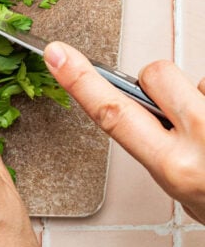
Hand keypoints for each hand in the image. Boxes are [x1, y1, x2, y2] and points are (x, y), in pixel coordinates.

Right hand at [44, 42, 204, 223]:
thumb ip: (162, 152)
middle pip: (155, 73)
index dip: (79, 81)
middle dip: (157, 83)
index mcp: (177, 168)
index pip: (113, 114)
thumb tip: (146, 113)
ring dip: (203, 97)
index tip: (56, 53)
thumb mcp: (185, 192)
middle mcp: (202, 138)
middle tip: (178, 110)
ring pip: (197, 79)